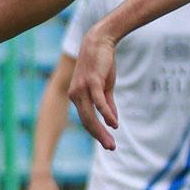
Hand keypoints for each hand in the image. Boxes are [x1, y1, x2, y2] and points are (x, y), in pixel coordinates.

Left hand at [68, 26, 120, 150]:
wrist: (99, 41)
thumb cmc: (101, 64)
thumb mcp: (104, 87)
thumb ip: (107, 104)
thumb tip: (112, 122)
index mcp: (77, 97)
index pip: (86, 120)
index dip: (97, 132)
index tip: (108, 143)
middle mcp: (75, 95)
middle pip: (87, 121)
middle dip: (99, 136)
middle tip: (111, 148)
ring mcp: (82, 88)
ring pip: (90, 116)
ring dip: (101, 131)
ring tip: (111, 143)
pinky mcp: (91, 82)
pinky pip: (98, 102)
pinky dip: (106, 114)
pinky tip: (113, 124)